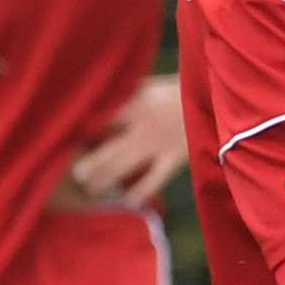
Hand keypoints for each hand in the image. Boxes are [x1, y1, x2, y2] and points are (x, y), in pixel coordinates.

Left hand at [57, 73, 182, 209]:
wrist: (216, 97)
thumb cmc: (178, 88)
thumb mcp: (149, 85)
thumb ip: (125, 94)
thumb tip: (96, 102)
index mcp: (133, 103)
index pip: (97, 122)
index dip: (80, 136)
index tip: (67, 145)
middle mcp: (141, 126)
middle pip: (104, 150)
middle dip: (87, 167)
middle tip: (76, 176)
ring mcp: (158, 144)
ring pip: (121, 168)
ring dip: (103, 181)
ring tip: (91, 189)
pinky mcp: (175, 158)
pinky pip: (152, 181)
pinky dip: (138, 193)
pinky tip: (127, 200)